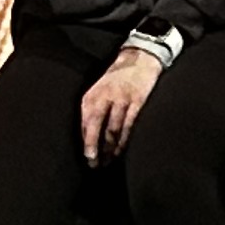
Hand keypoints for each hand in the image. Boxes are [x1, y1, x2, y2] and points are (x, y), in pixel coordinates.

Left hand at [78, 47, 161, 162]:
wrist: (139, 59)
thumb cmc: (117, 79)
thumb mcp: (98, 92)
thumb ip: (92, 110)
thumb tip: (87, 136)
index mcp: (92, 95)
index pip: (85, 123)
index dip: (86, 142)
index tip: (87, 158)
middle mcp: (104, 97)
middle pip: (97, 128)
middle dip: (94, 148)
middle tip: (94, 164)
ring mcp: (122, 99)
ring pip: (113, 129)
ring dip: (110, 148)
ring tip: (108, 161)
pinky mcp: (137, 101)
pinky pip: (129, 125)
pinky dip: (124, 140)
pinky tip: (121, 150)